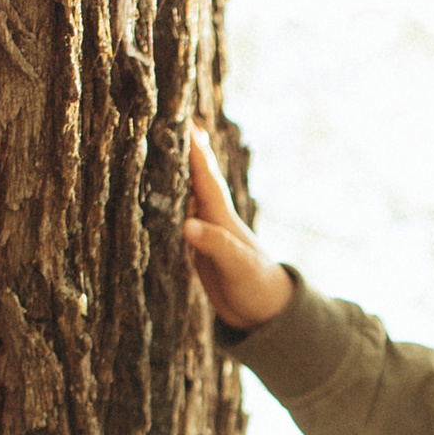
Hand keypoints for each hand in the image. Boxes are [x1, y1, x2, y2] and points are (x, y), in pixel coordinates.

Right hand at [184, 123, 295, 329]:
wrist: (267, 312)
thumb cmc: (256, 287)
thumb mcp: (236, 266)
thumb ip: (214, 245)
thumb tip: (188, 224)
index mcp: (222, 218)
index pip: (205, 178)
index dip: (195, 152)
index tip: (185, 123)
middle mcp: (214, 220)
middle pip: (198, 179)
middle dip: (188, 153)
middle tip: (177, 122)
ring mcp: (208, 233)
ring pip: (189, 196)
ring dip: (179, 174)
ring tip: (167, 151)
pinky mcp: (200, 250)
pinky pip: (183, 218)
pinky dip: (173, 203)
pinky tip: (166, 198)